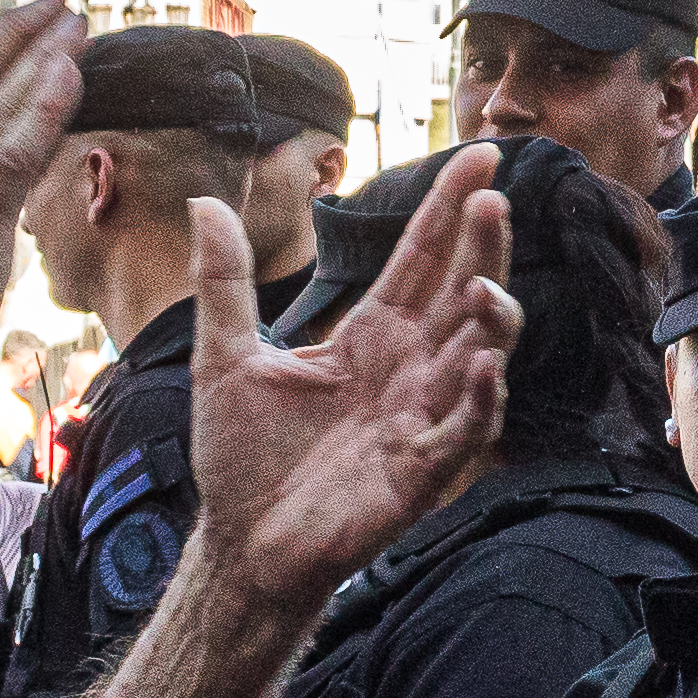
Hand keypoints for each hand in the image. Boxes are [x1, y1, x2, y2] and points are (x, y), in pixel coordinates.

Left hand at [186, 145, 513, 615]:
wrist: (240, 543)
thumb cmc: (242, 457)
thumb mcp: (224, 356)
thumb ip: (224, 281)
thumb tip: (204, 201)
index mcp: (370, 336)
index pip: (422, 259)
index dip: (450, 208)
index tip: (481, 155)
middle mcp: (408, 370)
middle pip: (462, 296)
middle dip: (483, 250)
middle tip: (493, 201)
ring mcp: (420, 419)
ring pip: (479, 358)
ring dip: (492, 321)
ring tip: (487, 286)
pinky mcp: (420, 473)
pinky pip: (463, 432)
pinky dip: (479, 400)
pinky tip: (482, 366)